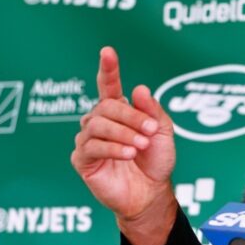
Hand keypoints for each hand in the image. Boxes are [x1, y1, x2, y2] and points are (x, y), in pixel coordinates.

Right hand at [71, 46, 177, 244]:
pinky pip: (91, 146)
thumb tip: (138, 88)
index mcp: (119, 111)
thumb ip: (152, 110)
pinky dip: (113, 148)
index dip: (108, 69)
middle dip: (130, 116)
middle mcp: (100, 122)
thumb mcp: (162, 132)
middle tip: (149, 131)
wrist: (152, 193)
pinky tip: (128, 154)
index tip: (107, 51)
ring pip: (98, 124)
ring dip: (123, 133)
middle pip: (107, 106)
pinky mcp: (82, 159)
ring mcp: (88, 139)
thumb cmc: (156, 161)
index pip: (109, 86)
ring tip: (140, 146)